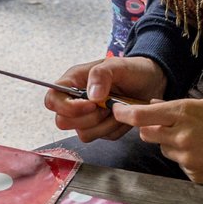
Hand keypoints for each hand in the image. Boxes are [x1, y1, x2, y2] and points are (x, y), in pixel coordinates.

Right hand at [42, 56, 165, 143]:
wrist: (151, 81)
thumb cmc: (131, 69)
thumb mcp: (117, 65)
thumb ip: (101, 75)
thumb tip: (91, 96)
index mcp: (72, 82)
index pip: (52, 100)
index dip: (67, 107)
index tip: (91, 104)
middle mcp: (76, 102)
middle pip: (63, 122)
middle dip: (88, 118)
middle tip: (107, 107)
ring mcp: (87, 117)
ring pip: (84, 134)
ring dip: (104, 125)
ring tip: (118, 110)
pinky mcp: (101, 129)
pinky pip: (103, 138)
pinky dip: (115, 129)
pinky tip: (123, 116)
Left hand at [117, 96, 202, 186]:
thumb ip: (179, 106)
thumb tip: (154, 105)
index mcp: (185, 112)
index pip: (141, 115)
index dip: (125, 114)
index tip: (117, 111)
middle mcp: (181, 135)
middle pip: (147, 134)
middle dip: (152, 129)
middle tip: (171, 127)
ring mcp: (187, 158)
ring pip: (165, 150)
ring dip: (173, 145)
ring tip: (200, 141)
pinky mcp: (194, 176)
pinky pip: (181, 166)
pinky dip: (188, 161)